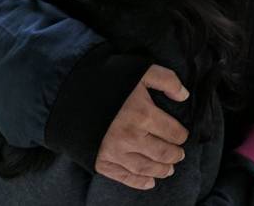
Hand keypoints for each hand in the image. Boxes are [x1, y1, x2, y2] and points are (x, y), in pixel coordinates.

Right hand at [94, 65, 189, 188]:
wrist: (69, 92)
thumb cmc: (107, 78)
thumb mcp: (140, 70)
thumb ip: (166, 80)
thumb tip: (184, 96)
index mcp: (143, 114)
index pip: (172, 131)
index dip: (181, 135)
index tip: (183, 136)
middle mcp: (131, 137)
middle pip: (162, 152)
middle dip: (174, 155)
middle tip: (180, 154)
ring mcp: (115, 152)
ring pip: (146, 167)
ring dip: (161, 170)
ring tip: (170, 169)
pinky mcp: (101, 161)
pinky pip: (124, 177)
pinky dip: (139, 182)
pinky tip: (150, 182)